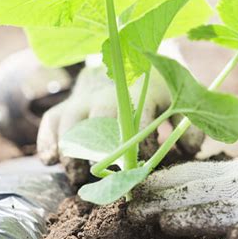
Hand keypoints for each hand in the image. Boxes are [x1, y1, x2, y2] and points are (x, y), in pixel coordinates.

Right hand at [37, 42, 204, 184]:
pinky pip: (51, 120)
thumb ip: (188, 124)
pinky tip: (50, 160)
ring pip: (70, 121)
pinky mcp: (67, 104)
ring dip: (71, 151)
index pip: (137, 120)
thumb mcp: (178, 101)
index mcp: (139, 91)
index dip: (138, 147)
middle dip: (100, 151)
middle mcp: (107, 93)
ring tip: (77, 178)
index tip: (140, 169)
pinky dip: (47, 139)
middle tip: (103, 178)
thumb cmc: (155, 89)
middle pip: (98, 119)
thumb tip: (189, 151)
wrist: (126, 60)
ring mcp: (84, 98)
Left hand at [128, 134, 237, 238]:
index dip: (160, 184)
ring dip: (194, 217)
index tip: (134, 190)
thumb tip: (174, 189)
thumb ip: (215, 181)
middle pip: (199, 193)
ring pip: (225, 209)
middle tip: (134, 211)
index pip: (190, 176)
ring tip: (166, 223)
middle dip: (164, 202)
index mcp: (233, 171)